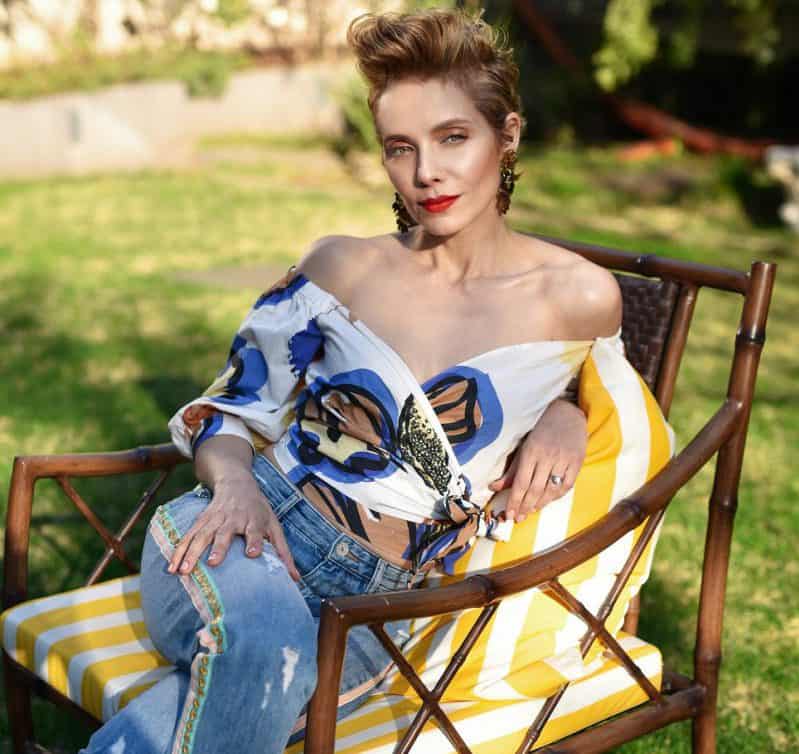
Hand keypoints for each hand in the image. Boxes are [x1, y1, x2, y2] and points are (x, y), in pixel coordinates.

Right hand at [167, 475, 299, 580]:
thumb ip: (283, 552)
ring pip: (201, 535)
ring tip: (183, 571)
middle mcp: (233, 519)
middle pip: (225, 533)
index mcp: (254, 520)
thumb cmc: (258, 510)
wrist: (236, 483)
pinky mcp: (201, 521)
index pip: (255, 531)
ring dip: (191, 552)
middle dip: (219, 547)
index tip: (252, 553)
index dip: (254, 541)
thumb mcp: (274, 526)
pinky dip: (178, 551)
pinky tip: (172, 567)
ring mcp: (215, 519)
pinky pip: (187, 536)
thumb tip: (296, 579)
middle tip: (214, 562)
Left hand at [488, 399, 586, 522]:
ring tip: (530, 512)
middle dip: (525, 507)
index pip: (520, 482)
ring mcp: (564, 459)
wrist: (567, 413)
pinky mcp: (577, 462)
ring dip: (540, 504)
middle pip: (535, 489)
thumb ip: (511, 470)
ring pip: (551, 490)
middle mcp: (547, 456)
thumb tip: (494, 487)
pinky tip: (548, 501)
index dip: (514, 501)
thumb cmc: (541, 431)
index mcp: (531, 451)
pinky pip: (567, 486)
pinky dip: (556, 496)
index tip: (509, 515)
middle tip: (518, 518)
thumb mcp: (523, 446)